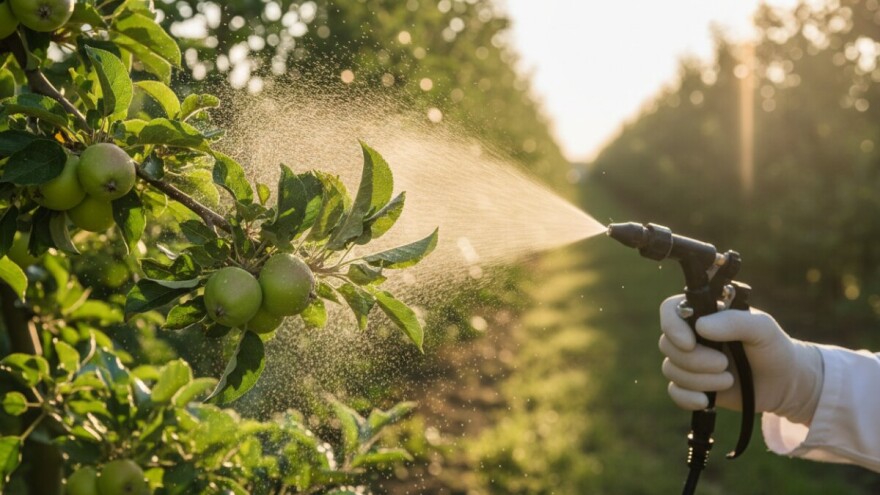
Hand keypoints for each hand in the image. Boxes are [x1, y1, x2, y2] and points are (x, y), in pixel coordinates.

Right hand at [658, 295, 823, 424]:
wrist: (784, 383)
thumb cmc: (773, 348)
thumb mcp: (762, 328)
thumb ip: (734, 321)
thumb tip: (700, 327)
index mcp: (702, 313)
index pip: (669, 310)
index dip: (672, 326)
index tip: (689, 343)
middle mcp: (691, 335)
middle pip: (667, 344)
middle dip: (695, 360)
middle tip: (724, 364)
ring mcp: (689, 361)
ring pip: (671, 370)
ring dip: (699, 380)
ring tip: (729, 380)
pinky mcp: (691, 386)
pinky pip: (674, 392)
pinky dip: (687, 398)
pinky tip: (706, 401)